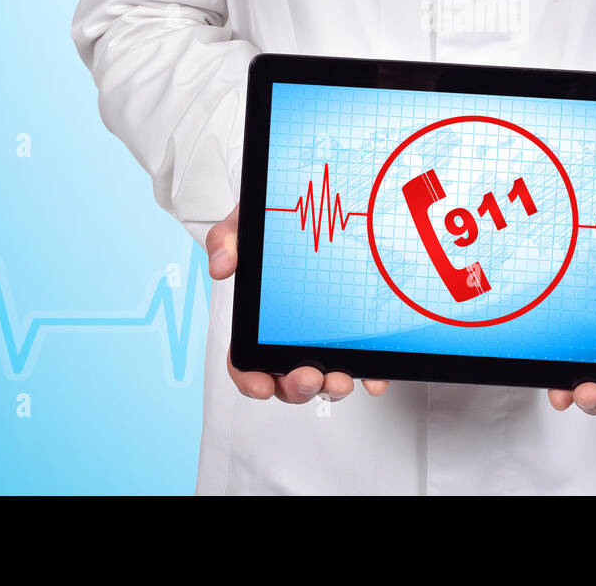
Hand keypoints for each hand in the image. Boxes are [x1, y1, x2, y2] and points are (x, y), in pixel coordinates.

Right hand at [206, 204, 389, 402]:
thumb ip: (227, 240)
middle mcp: (289, 337)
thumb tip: (220, 266)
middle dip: (297, 387)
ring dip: (330, 390)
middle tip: (308, 376)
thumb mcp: (247, 224)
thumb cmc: (276, 222)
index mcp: (259, 321)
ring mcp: (322, 339)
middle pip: (286, 379)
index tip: (261, 385)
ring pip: (322, 379)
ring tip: (339, 381)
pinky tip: (375, 379)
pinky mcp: (353, 334)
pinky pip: (360, 363)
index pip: (246, 362)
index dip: (251, 380)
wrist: (320, 206)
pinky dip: (367, 376)